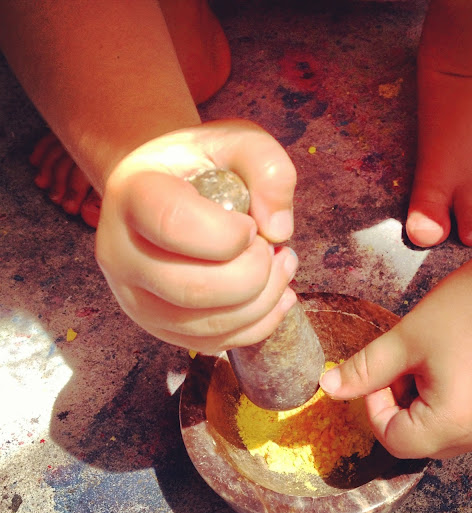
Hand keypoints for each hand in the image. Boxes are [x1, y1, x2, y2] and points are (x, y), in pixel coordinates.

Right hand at [95, 119, 298, 353]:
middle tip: (276, 250)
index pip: (177, 226)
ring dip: (264, 301)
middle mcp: (120, 254)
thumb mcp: (235, 141)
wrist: (167, 192)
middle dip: (256, 274)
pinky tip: (274, 295)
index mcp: (132, 196)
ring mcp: (135, 299)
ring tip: (282, 267)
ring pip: (207, 326)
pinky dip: (258, 324)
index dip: (231, 233)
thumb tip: (279, 231)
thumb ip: (266, 167)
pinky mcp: (159, 327)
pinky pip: (214, 344)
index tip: (251, 224)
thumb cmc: (202, 166)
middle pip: (193, 289)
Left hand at [320, 259, 471, 458]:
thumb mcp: (407, 339)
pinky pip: (462, 419)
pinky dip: (443, 399)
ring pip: (438, 430)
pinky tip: (449, 363)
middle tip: (405, 362)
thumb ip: (364, 370)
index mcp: (455, 424)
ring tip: (428, 360)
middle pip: (416, 440)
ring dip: (419, 402)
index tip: (383, 370)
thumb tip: (327, 389)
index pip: (393, 439)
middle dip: (398, 404)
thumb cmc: (467, 308)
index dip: (375, 406)